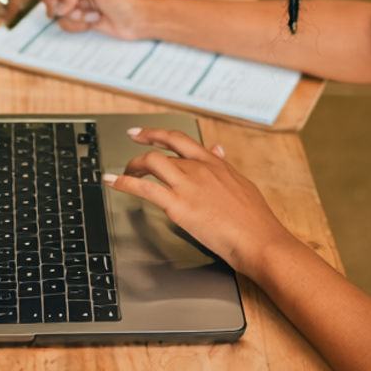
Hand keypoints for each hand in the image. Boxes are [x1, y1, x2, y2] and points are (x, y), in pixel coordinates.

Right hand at [38, 0, 150, 38]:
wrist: (139, 19)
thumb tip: (56, 5)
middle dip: (59, 3)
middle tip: (75, 6)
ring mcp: (76, 0)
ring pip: (54, 10)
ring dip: (73, 15)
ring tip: (92, 11)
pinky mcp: (79, 16)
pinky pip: (64, 23)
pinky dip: (78, 24)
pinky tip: (95, 19)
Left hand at [103, 127, 293, 277]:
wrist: (258, 238)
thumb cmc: (254, 218)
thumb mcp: (241, 183)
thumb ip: (224, 166)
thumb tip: (217, 149)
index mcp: (215, 163)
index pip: (182, 140)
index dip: (158, 133)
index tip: (144, 133)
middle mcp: (199, 169)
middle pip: (163, 149)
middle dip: (142, 143)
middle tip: (130, 140)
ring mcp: (188, 185)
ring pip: (151, 163)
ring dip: (132, 166)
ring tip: (123, 172)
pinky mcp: (178, 205)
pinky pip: (145, 189)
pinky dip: (124, 183)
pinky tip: (113, 182)